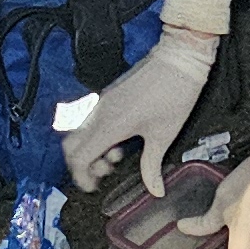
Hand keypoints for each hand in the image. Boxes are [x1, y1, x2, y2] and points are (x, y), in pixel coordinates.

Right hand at [51, 0, 228, 189]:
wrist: (179, 58)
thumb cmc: (174, 94)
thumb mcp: (164, 135)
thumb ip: (153, 167)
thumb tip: (155, 191)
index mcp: (110, 125)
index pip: (78, 157)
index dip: (82, 177)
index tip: (94, 186)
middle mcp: (100, 112)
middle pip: (70, 145)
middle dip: (82, 164)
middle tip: (104, 172)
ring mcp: (102, 101)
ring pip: (78, 132)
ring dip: (90, 149)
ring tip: (116, 155)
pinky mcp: (108, 95)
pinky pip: (89, 120)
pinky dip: (96, 135)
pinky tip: (120, 139)